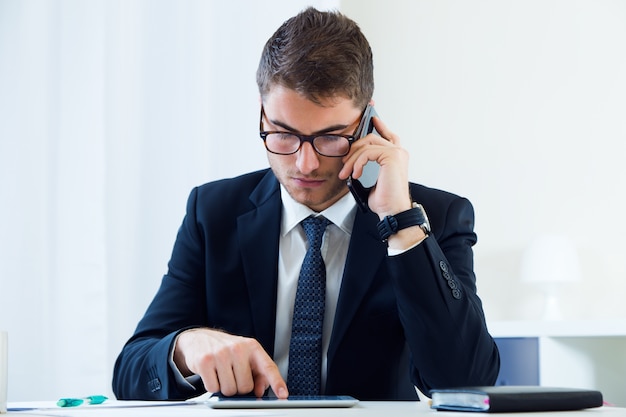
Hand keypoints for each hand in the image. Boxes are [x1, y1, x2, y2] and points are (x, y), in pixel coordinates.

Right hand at [173, 328, 287, 397]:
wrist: (200, 339)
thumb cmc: (227, 350)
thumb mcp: (246, 356)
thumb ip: (258, 374)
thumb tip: (260, 391)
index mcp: (252, 347)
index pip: (268, 366)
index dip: (277, 382)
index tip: (283, 394)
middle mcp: (238, 348)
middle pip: (246, 387)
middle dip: (239, 386)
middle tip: (233, 375)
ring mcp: (220, 354)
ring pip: (229, 390)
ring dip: (225, 387)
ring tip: (222, 373)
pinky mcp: (205, 361)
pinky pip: (213, 388)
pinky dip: (212, 385)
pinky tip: (212, 373)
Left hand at [339, 116, 411, 216]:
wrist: (393, 211)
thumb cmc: (385, 200)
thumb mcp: (372, 180)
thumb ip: (367, 167)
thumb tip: (353, 164)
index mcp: (396, 156)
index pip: (388, 135)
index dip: (380, 124)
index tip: (371, 117)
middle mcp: (399, 152)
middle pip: (371, 138)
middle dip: (354, 149)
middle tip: (344, 163)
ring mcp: (397, 153)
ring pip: (367, 145)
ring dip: (352, 159)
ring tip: (346, 173)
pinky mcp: (392, 157)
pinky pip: (367, 152)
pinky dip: (357, 163)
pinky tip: (355, 174)